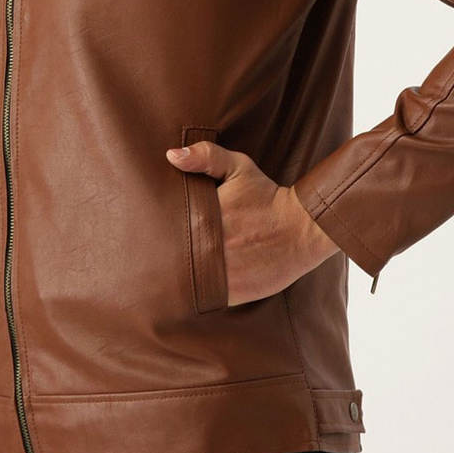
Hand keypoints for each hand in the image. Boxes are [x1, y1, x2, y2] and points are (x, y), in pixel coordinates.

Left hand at [165, 141, 340, 305]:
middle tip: (155, 251)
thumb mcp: (238, 167)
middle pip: (170, 255)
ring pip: (183, 281)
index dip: (155, 229)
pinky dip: (196, 293)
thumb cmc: (266, 196)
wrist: (302, 228)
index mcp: (204, 217)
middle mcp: (210, 248)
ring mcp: (221, 274)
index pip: (166, 227)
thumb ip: (205, 156)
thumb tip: (171, 155)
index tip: (150, 228)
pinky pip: (202, 297)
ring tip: (170, 270)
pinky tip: (194, 283)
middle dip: (162, 253)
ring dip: (176, 276)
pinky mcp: (232, 294)